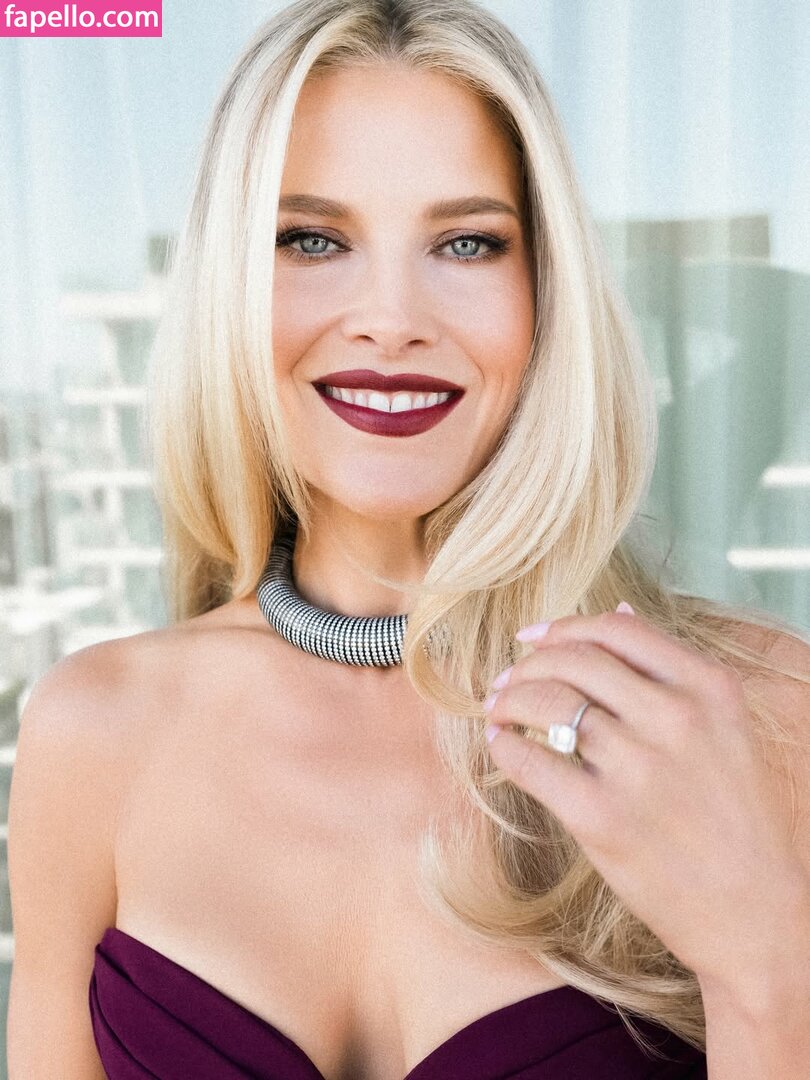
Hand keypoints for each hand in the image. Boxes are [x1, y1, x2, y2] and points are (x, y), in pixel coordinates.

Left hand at [482, 605, 809, 989]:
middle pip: (573, 660)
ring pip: (546, 703)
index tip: (532, 638)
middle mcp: (676, 719)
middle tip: (507, 680)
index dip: (563, 627)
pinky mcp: (602, 818)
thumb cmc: (736, 818)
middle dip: (528, 665)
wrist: (754, 913)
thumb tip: (619, 610)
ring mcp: (638, 768)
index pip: (616, 630)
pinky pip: (530, 761)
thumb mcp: (724, 728)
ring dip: (509, 700)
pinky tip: (504, 746)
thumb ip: (670, 670)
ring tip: (500, 710)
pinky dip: (505, 747)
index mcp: (709, 688)